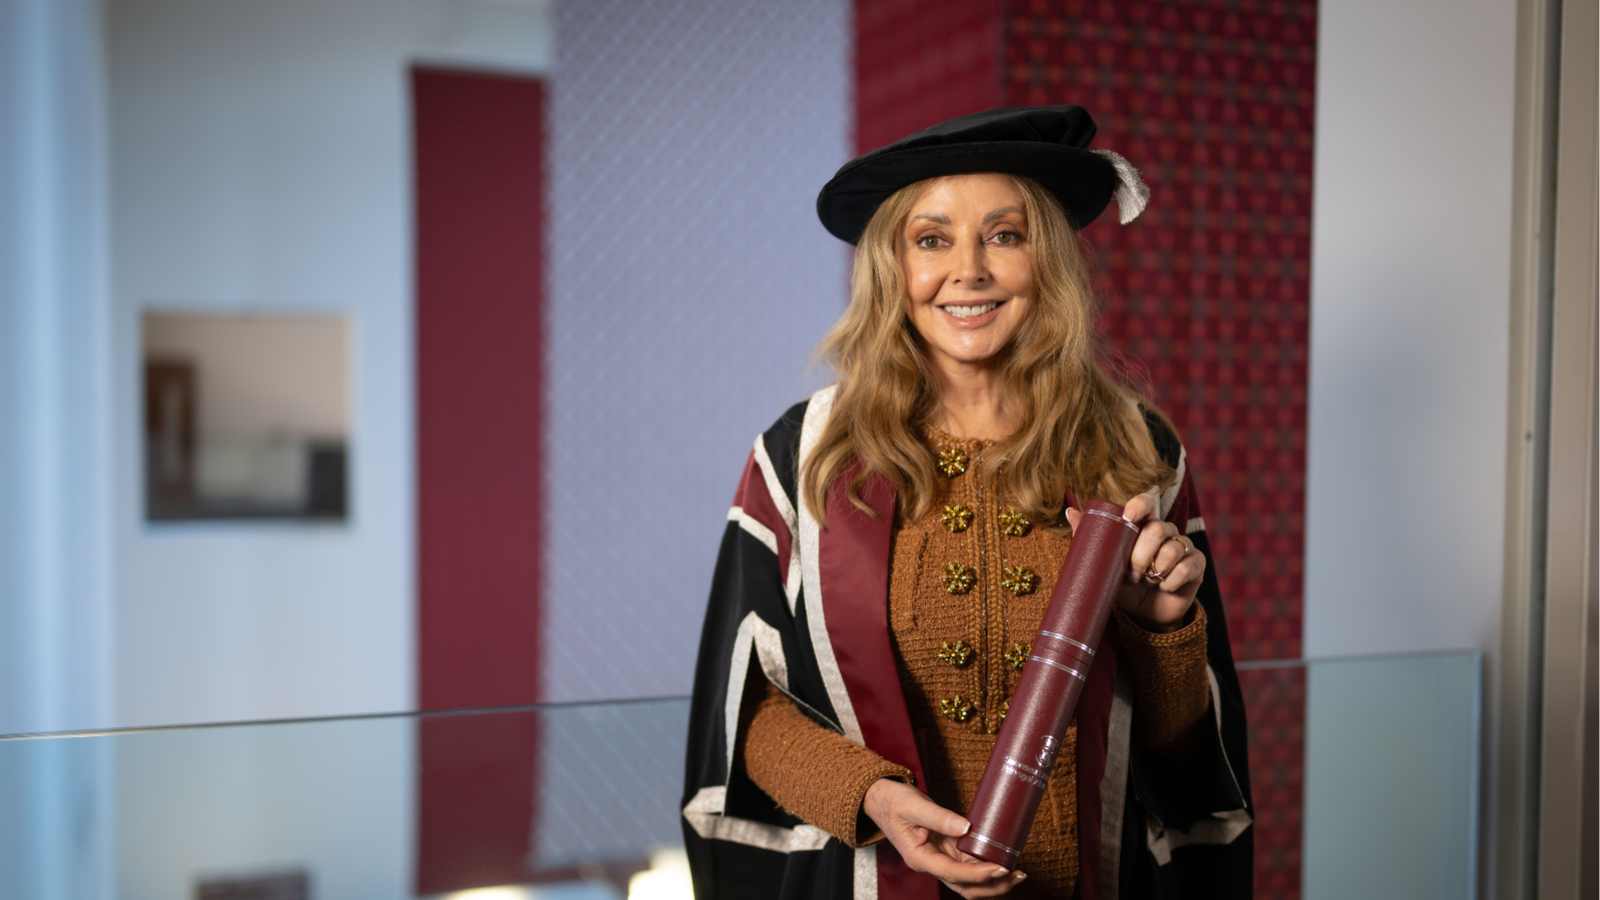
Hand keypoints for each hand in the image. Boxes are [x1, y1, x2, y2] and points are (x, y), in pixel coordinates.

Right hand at [862, 779, 1028, 896]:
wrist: (881, 800)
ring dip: (993, 881)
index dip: (979, 873)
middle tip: (1017, 874)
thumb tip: (967, 827)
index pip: (953, 873)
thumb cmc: (893, 802)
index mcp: (920, 858)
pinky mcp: (945, 851)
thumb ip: (940, 817)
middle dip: (993, 885)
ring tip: (1017, 873)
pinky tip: (1002, 860)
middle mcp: (931, 864)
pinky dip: (986, 867)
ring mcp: (939, 859)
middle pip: (965, 887)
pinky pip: (968, 866)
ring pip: (969, 881)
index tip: (1000, 868)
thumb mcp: (914, 806)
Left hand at [1064, 487, 1204, 631]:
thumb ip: (1090, 539)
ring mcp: (1183, 546)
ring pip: (1173, 548)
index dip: (1140, 505)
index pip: (1146, 503)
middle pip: (1158, 529)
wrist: (1144, 615)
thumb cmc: (1123, 585)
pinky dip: (1172, 581)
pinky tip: (1164, 588)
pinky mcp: (1197, 564)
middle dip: (1141, 555)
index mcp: (1142, 526)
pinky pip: (1187, 567)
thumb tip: (1070, 512)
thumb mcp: (1105, 564)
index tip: (1128, 516)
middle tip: (1131, 574)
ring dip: (1157, 570)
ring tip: (1147, 582)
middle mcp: (1165, 531)